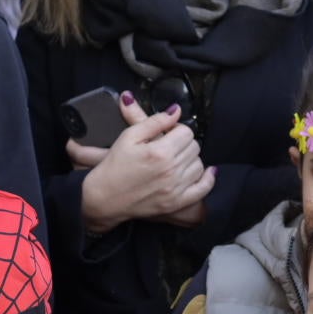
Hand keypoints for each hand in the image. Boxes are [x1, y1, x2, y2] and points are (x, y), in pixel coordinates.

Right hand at [78, 94, 215, 233]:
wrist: (105, 198)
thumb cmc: (114, 166)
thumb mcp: (129, 136)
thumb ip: (154, 121)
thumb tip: (175, 110)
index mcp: (159, 152)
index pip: (186, 131)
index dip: (176, 129)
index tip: (168, 133)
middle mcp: (170, 170)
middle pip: (194, 147)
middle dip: (183, 143)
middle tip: (169, 146)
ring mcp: (175, 189)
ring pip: (199, 164)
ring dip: (190, 159)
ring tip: (176, 160)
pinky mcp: (176, 203)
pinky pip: (203, 188)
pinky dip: (207, 179)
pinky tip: (206, 172)